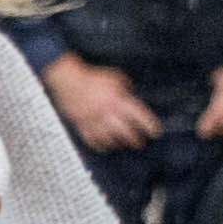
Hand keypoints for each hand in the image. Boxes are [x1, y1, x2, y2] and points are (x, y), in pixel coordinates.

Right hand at [45, 52, 162, 154]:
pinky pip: (91, 140)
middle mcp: (106, 112)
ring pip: (108, 138)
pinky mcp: (81, 124)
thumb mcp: (114, 77)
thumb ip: (126, 87)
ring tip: (122, 144)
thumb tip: (132, 95)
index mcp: (117, 99)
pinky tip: (104, 146)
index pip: (138, 115)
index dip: (149, 125)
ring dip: (118, 143)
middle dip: (135, 139)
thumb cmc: (91, 77)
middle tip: (139, 143)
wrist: (67, 80)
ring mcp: (93, 120)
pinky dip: (99, 145)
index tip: (155, 132)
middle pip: (125, 132)